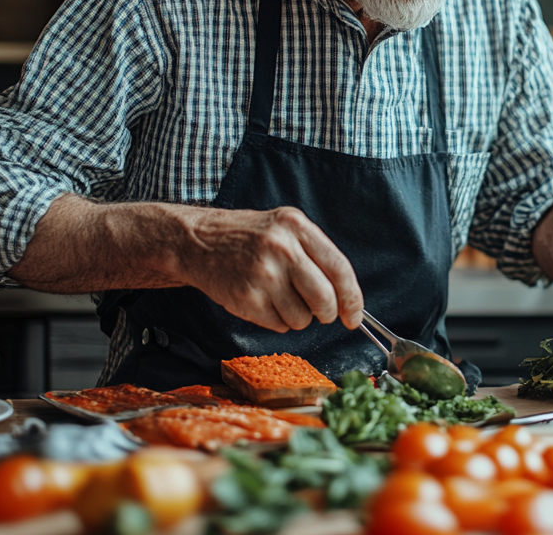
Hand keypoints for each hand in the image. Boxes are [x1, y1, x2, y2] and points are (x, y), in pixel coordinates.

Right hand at [174, 206, 364, 333]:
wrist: (198, 241)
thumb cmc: (249, 238)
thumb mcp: (285, 228)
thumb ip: (317, 255)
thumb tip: (346, 299)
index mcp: (297, 227)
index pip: (339, 269)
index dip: (352, 298)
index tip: (354, 316)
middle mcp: (281, 249)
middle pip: (324, 298)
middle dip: (327, 313)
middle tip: (320, 312)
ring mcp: (262, 274)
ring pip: (302, 318)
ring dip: (298, 317)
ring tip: (280, 297)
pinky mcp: (246, 298)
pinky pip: (278, 325)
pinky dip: (277, 320)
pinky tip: (263, 300)